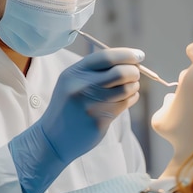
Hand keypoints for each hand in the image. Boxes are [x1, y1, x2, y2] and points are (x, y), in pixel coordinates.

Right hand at [9, 47, 143, 192]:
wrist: (53, 137)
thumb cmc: (68, 105)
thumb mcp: (72, 82)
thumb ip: (95, 70)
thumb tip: (130, 59)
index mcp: (75, 73)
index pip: (107, 57)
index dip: (127, 54)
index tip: (139, 55)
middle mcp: (82, 87)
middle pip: (121, 72)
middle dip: (134, 71)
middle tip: (135, 73)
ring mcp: (91, 105)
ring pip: (127, 89)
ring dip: (134, 86)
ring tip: (130, 86)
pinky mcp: (99, 121)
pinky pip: (125, 104)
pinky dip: (132, 98)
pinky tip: (126, 99)